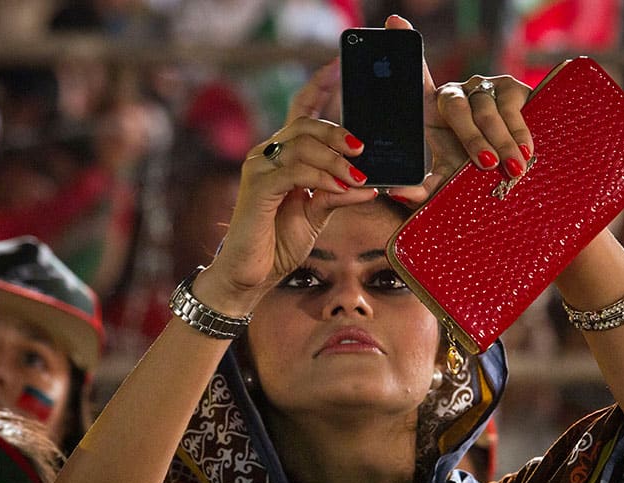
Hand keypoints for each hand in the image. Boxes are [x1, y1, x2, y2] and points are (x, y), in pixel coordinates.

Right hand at [197, 71, 376, 313]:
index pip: (301, 111)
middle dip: (337, 132)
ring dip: (334, 159)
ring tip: (356, 176)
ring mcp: (258, 168)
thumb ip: (338, 193)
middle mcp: (267, 155)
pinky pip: (294, 170)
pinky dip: (320, 176)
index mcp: (283, 156)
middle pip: (304, 123)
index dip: (319, 86)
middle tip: (362, 148)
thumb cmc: (279, 243)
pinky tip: (338, 186)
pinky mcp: (256, 187)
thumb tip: (372, 184)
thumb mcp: (317, 213)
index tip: (339, 66)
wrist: (251, 275)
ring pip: (301, 144)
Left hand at [382, 14, 533, 203]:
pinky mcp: (513, 88)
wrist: (512, 179)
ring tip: (510, 168)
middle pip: (456, 106)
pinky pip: (513, 110)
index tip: (393, 22)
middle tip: (485, 165)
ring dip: (500, 142)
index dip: (405, 45)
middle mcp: (456, 92)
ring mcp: (484, 87)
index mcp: (431, 109)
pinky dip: (519, 135)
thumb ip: (421, 190)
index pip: (415, 75)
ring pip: (487, 111)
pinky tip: (524, 153)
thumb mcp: (445, 184)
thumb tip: (396, 192)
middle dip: (472, 138)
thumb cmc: (470, 178)